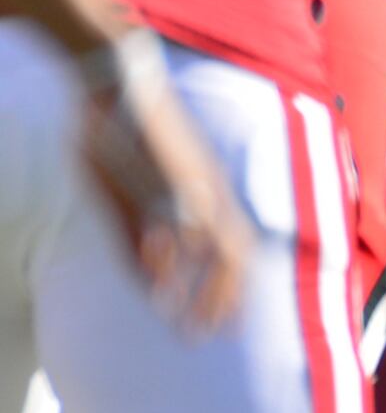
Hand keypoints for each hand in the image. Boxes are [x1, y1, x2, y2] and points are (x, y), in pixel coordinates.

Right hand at [76, 37, 246, 332]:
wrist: (117, 76)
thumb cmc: (128, 129)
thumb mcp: (146, 179)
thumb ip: (147, 226)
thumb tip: (154, 273)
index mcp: (212, 188)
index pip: (241, 247)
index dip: (239, 288)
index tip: (232, 325)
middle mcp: (208, 188)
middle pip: (235, 254)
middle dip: (227, 300)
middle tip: (217, 336)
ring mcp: (187, 183)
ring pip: (209, 248)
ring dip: (203, 292)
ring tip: (191, 328)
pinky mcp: (157, 177)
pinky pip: (170, 226)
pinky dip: (168, 262)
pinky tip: (159, 291)